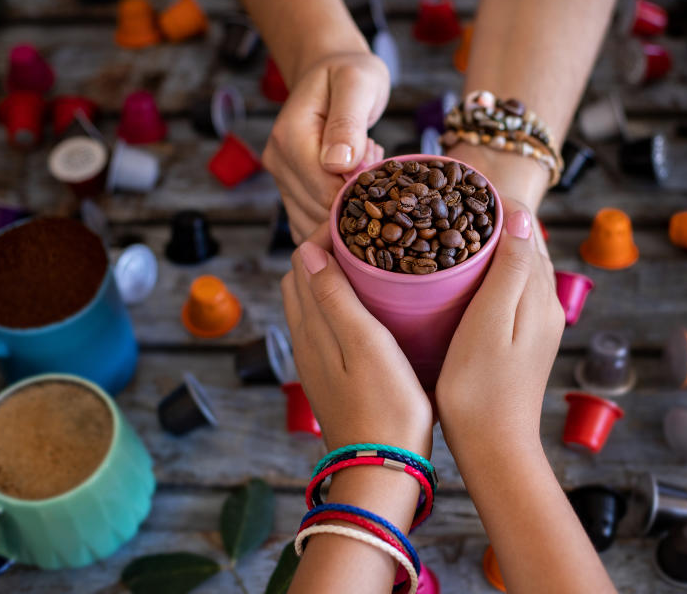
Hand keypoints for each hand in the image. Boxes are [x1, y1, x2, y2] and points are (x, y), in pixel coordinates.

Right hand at [264, 53, 389, 242]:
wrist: (330, 72)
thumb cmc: (348, 74)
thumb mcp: (357, 84)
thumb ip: (347, 122)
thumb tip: (337, 164)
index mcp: (290, 138)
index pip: (324, 193)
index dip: (358, 192)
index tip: (374, 161)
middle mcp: (278, 162)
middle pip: (320, 213)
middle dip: (354, 199)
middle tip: (370, 157)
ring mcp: (282, 179)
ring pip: (315, 224)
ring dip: (347, 208)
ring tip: (359, 165)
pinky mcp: (290, 190)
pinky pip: (311, 223)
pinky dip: (336, 215)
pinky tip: (349, 182)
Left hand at [281, 228, 432, 456]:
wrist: (383, 471)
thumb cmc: (385, 408)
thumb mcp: (366, 345)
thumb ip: (335, 297)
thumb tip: (305, 251)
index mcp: (311, 328)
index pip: (301, 263)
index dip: (323, 234)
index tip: (355, 216)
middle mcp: (305, 342)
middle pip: (300, 280)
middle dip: (322, 250)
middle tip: (361, 235)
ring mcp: (317, 361)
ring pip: (311, 303)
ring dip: (329, 276)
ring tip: (367, 262)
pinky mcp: (332, 377)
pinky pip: (324, 325)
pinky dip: (337, 302)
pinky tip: (368, 305)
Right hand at [436, 199, 564, 452]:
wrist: (493, 446)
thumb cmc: (481, 389)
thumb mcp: (491, 321)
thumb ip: (511, 269)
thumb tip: (522, 216)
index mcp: (540, 295)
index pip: (527, 229)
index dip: (498, 203)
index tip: (463, 185)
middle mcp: (545, 304)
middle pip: (527, 244)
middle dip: (498, 218)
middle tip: (454, 199)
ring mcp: (536, 323)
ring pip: (520, 265)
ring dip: (496, 242)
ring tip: (457, 225)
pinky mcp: (522, 338)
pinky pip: (513, 288)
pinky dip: (494, 269)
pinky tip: (467, 271)